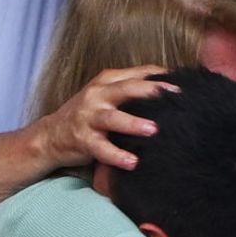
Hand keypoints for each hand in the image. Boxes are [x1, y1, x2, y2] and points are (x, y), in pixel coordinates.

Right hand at [40, 66, 175, 169]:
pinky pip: (102, 149)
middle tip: (175, 96)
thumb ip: (132, 90)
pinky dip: (117, 156)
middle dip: (152, 92)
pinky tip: (133, 163)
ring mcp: (88, 117)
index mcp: (107, 81)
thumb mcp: (107, 95)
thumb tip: (169, 89)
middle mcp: (97, 95)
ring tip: (153, 130)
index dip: (160, 76)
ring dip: (133, 124)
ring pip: (113, 118)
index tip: (184, 83)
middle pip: (127, 89)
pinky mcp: (83, 140)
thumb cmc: (88, 114)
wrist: (51, 135)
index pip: (138, 73)